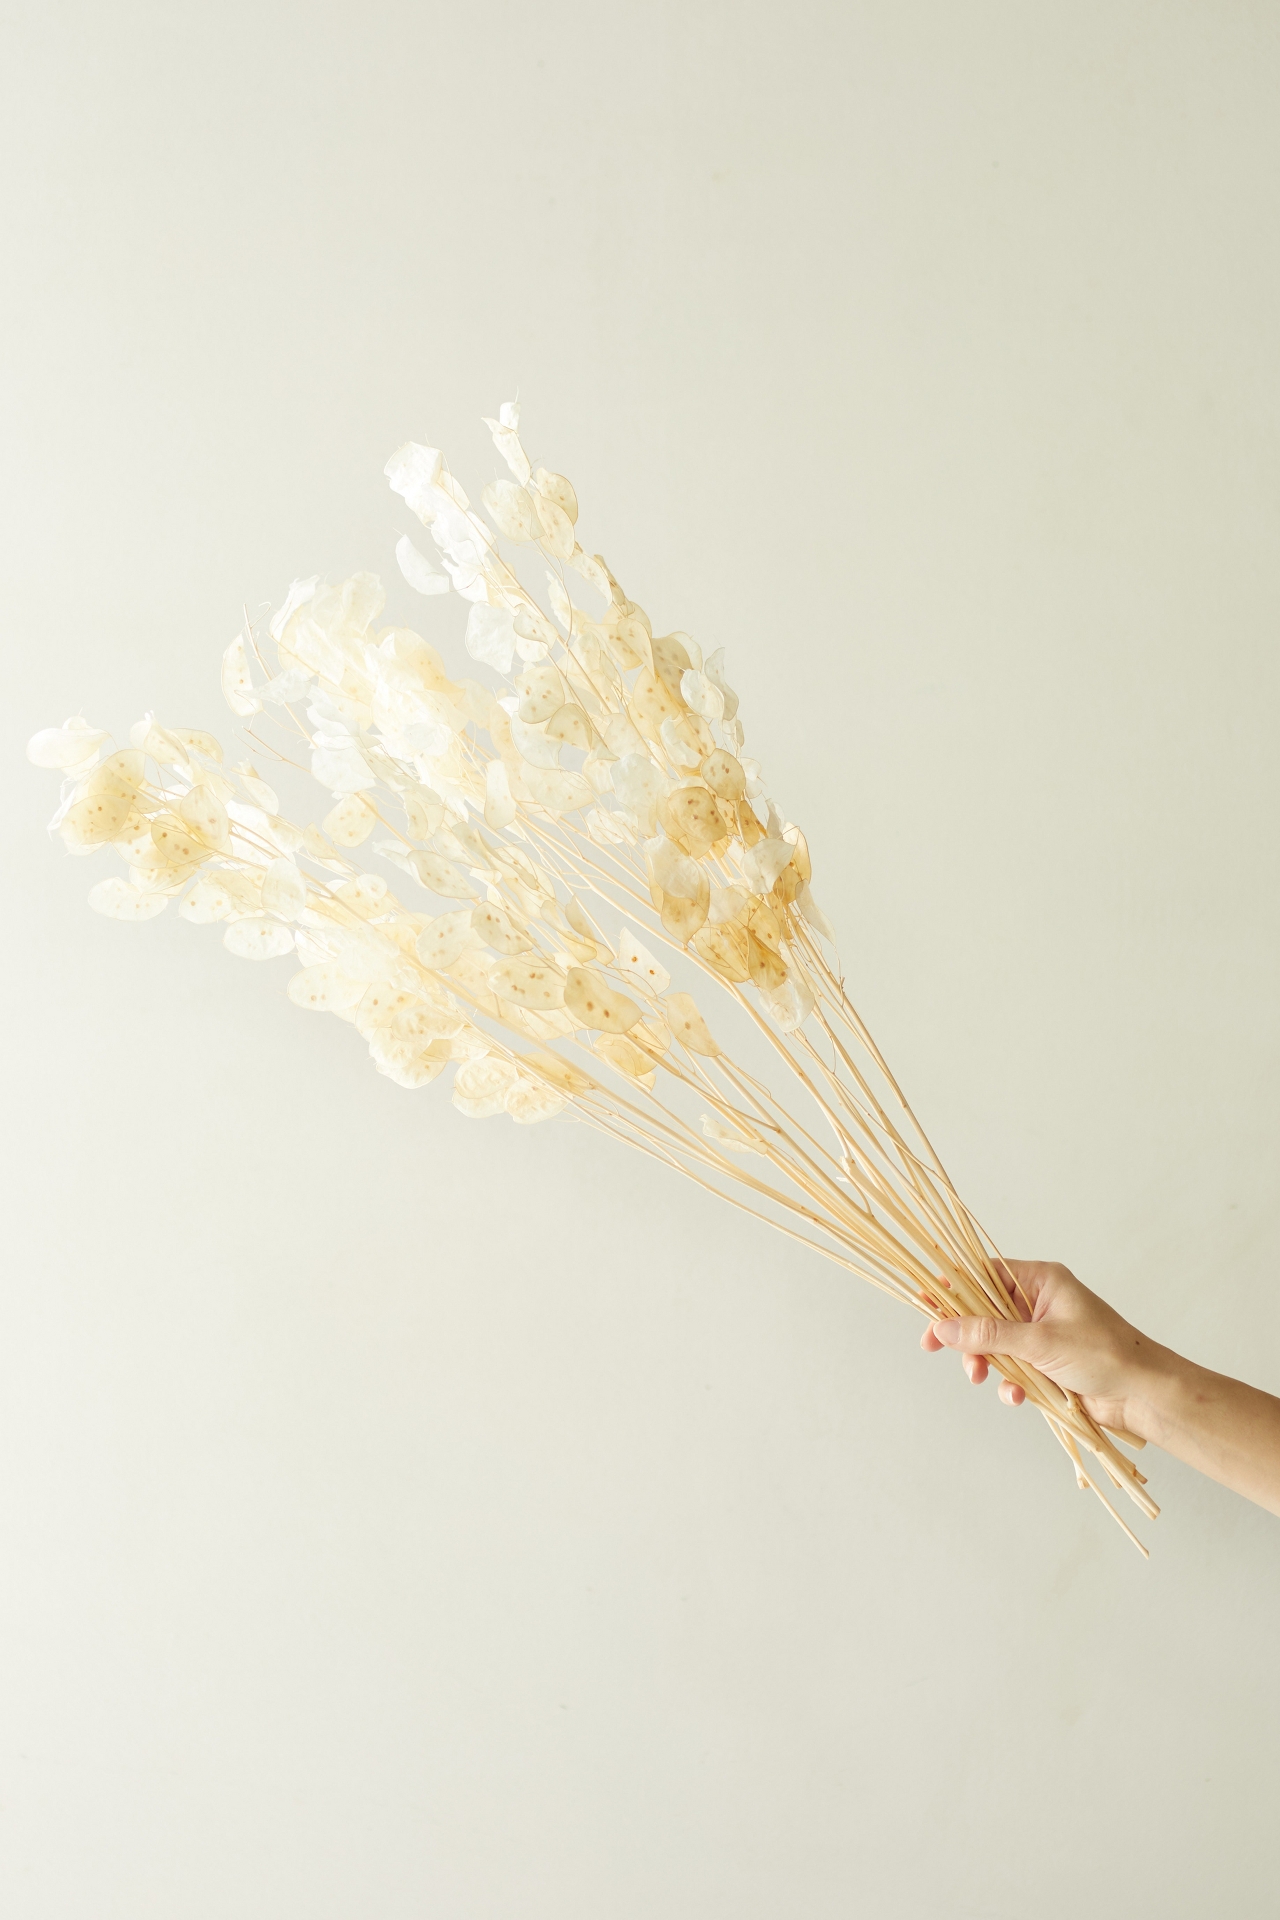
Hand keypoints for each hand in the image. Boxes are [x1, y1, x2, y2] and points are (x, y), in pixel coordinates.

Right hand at [920, 1260, 1160, 1436]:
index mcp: (1041, 1281)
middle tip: (935, 1348)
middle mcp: (1039, 1302)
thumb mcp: (1039, 1342)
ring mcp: (1042, 1334)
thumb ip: (989, 1334)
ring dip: (986, 1362)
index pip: (985, 1274)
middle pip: (983, 1311)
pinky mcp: (1046, 1363)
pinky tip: (1017, 1397)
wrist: (1143, 1394)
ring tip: (983, 1379)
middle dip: (966, 1335)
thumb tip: (943, 1327)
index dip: (953, 1288)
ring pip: (995, 1343)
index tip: (926, 1304)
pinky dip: (1009, 1382)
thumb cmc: (1103, 1354)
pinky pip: (1013, 1368)